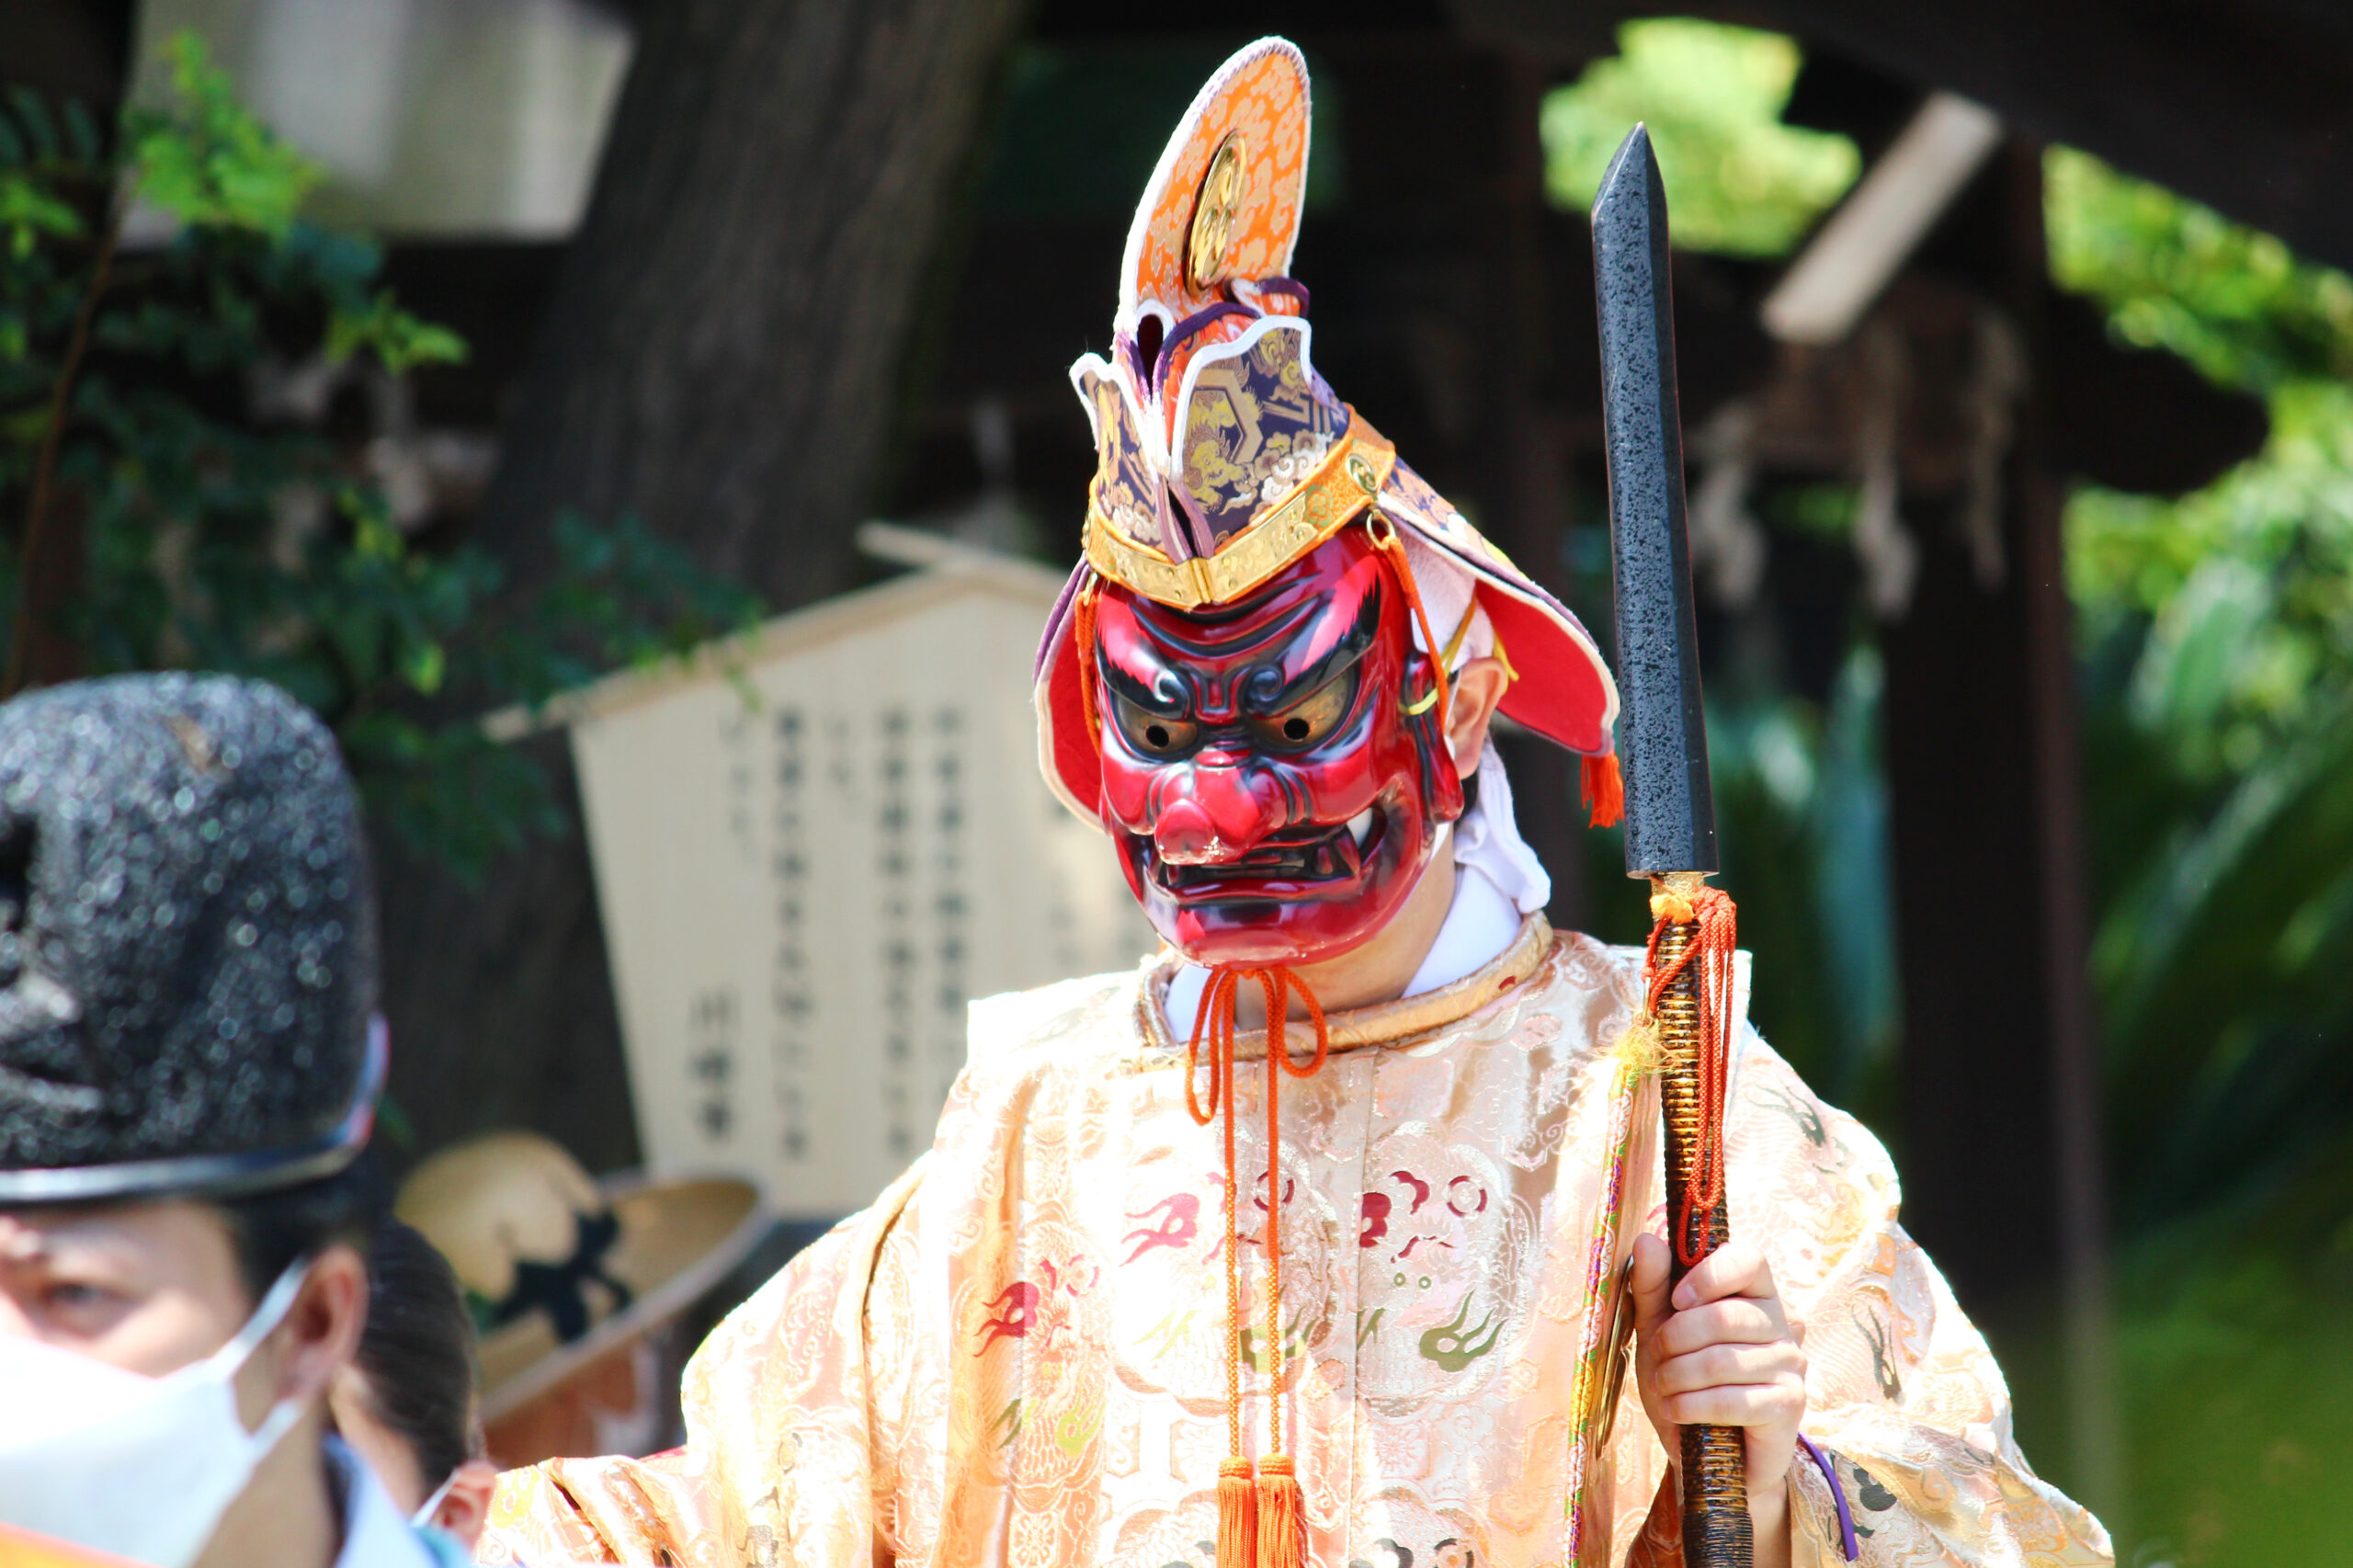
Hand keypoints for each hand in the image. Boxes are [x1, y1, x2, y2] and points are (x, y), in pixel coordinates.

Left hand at [1629, 1234, 1807, 1545]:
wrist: (1705, 1452)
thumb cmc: (1684, 1380)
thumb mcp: (1658, 1330)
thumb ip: (1652, 1285)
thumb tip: (1648, 1239)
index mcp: (1754, 1293)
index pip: (1749, 1259)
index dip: (1709, 1275)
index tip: (1677, 1299)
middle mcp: (1782, 1323)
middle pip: (1726, 1315)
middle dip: (1676, 1340)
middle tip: (1659, 1358)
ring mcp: (1791, 1364)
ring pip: (1723, 1360)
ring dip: (1677, 1377)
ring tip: (1665, 1388)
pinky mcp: (1789, 1405)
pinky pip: (1733, 1399)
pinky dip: (1692, 1406)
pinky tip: (1677, 1411)